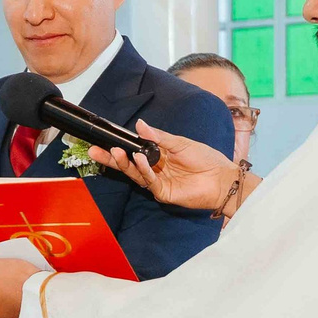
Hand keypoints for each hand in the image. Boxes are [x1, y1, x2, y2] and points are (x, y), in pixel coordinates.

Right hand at [88, 121, 242, 212]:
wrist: (222, 178)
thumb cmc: (206, 159)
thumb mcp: (181, 142)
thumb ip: (159, 136)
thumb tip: (139, 125)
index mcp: (158, 155)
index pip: (134, 149)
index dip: (120, 145)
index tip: (105, 139)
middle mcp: (155, 168)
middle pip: (128, 163)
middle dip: (111, 158)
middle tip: (95, 150)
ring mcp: (158, 182)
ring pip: (135, 173)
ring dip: (124, 162)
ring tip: (115, 152)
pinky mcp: (163, 193)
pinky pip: (148, 181)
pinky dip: (142, 169)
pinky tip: (137, 159)